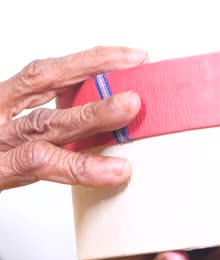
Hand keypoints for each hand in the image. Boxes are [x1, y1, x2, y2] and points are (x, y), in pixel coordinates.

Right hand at [0, 46, 147, 189]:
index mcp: (2, 105)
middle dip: (93, 75)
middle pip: (44, 87)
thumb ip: (48, 122)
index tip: (131, 57)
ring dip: (90, 116)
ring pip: (43, 125)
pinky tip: (113, 171)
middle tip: (136, 70)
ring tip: (128, 109)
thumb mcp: (13, 132)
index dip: (89, 60)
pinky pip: (37, 167)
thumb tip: (99, 115)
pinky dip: (79, 168)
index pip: (46, 72)